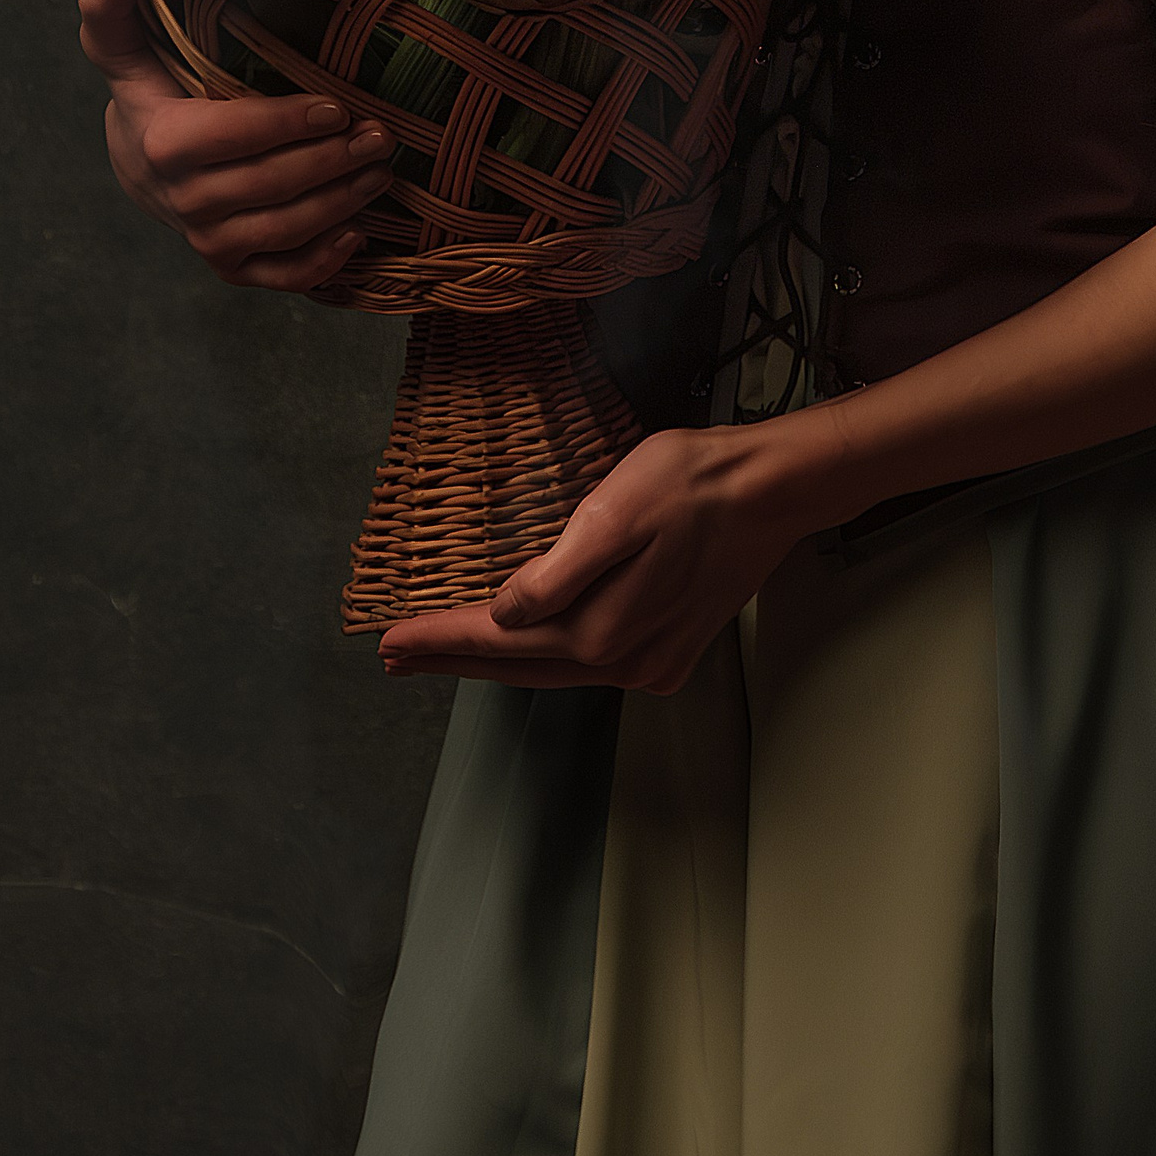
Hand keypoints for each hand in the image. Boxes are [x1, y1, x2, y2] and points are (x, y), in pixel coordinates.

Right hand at [76, 0, 393, 289]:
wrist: (141, 165)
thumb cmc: (149, 91)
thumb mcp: (123, 47)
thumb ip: (110, 5)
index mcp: (164, 143)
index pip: (234, 136)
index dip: (287, 124)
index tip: (337, 106)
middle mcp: (184, 201)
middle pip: (271, 186)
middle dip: (332, 162)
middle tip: (382, 134)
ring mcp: (208, 241)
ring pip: (284, 231)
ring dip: (341, 204)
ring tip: (381, 170)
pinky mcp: (232, 268)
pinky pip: (282, 276)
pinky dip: (322, 263)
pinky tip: (358, 232)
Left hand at [377, 423, 811, 694]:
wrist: (769, 491)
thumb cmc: (691, 484)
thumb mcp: (614, 512)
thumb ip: (556, 573)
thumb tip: (503, 615)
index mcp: (601, 628)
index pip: (497, 641)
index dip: (439, 640)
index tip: (386, 641)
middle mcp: (624, 660)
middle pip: (518, 667)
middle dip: (452, 660)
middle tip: (394, 655)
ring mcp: (652, 663)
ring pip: (553, 671)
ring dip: (493, 663)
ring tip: (440, 653)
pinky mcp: (671, 653)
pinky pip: (591, 664)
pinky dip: (546, 659)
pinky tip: (523, 648)